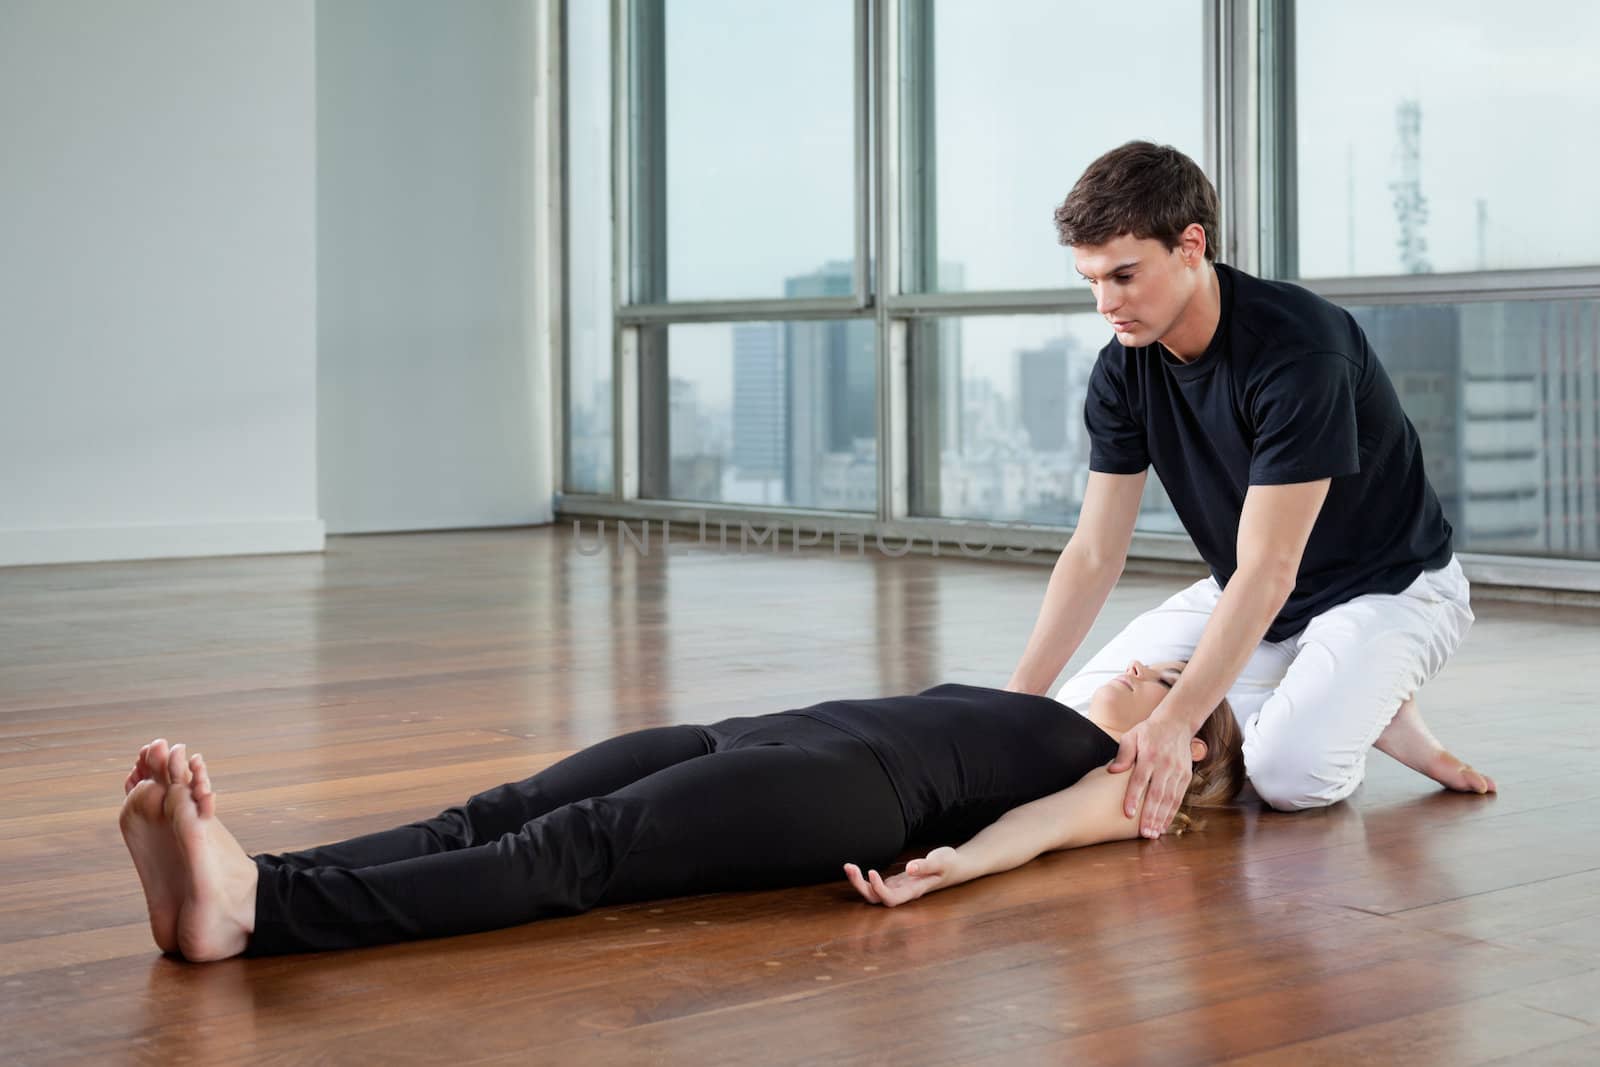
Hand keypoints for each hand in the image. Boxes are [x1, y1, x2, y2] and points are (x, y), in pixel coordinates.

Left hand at [844, 847, 961, 906]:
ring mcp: (898, 889)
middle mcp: (903, 893)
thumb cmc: (949, 864)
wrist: (955, 867)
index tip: (872, 872)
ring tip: (848, 867)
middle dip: (861, 886)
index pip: (892, 898)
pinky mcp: (895, 882)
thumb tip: (910, 868)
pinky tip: (855, 869)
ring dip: (858, 883)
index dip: (879, 889)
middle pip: (877, 899)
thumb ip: (926, 865)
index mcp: (914, 891)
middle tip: (850, 867)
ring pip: (873, 894)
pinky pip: (875, 886)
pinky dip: (863, 879)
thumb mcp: (942, 861)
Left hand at [1107, 712, 1192, 838]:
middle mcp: (1166, 764)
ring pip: (1170, 799)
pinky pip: (1179, 797)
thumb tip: (1112, 771)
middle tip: (1144, 833)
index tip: (1128, 813)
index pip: (1140, 779)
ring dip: (1162, 818)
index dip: (1134, 797)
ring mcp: (1178, 771)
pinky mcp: (1186, 775)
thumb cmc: (1148, 732)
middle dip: (1151, 815)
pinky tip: (1164, 825)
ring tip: (1154, 833)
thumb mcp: (1131, 736)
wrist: (1176, 723)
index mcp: (1150, 755)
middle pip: (1157, 794)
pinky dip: (1172, 812)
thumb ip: (1123, 754)